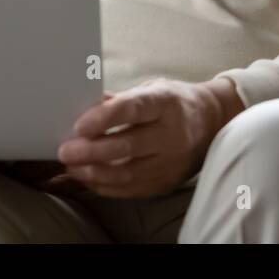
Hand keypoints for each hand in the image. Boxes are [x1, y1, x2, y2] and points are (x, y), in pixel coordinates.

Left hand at [56, 79, 243, 198]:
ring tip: (73, 166)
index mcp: (166, 102)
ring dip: (95, 172)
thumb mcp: (151, 89)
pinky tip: (89, 178)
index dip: (104, 117)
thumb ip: (118, 99)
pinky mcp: (169, 181)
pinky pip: (133, 189)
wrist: (212, 122)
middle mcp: (173, 133)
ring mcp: (172, 161)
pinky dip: (107, 185)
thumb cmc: (173, 102)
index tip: (79, 125)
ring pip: (129, 172)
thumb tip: (81, 105)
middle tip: (65, 150)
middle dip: (92, 150)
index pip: (134, 109)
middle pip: (128, 145)